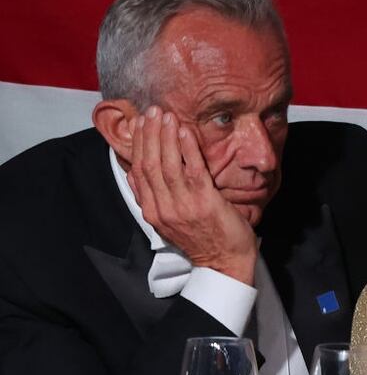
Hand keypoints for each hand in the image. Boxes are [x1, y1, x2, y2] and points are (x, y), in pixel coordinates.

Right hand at [128, 106, 257, 284]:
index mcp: (153, 212)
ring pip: (168, 165)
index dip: (139, 144)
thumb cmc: (203, 239)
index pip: (139, 171)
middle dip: (150, 134)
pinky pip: (193, 170)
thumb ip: (152, 198)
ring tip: (166, 116)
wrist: (224, 263)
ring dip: (166, 137)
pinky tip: (185, 132)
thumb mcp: (168, 221)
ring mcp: (183, 206)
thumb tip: (133, 175)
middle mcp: (163, 208)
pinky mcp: (204, 203)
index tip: (141, 124)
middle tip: (152, 111)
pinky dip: (187, 149)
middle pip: (150, 164)